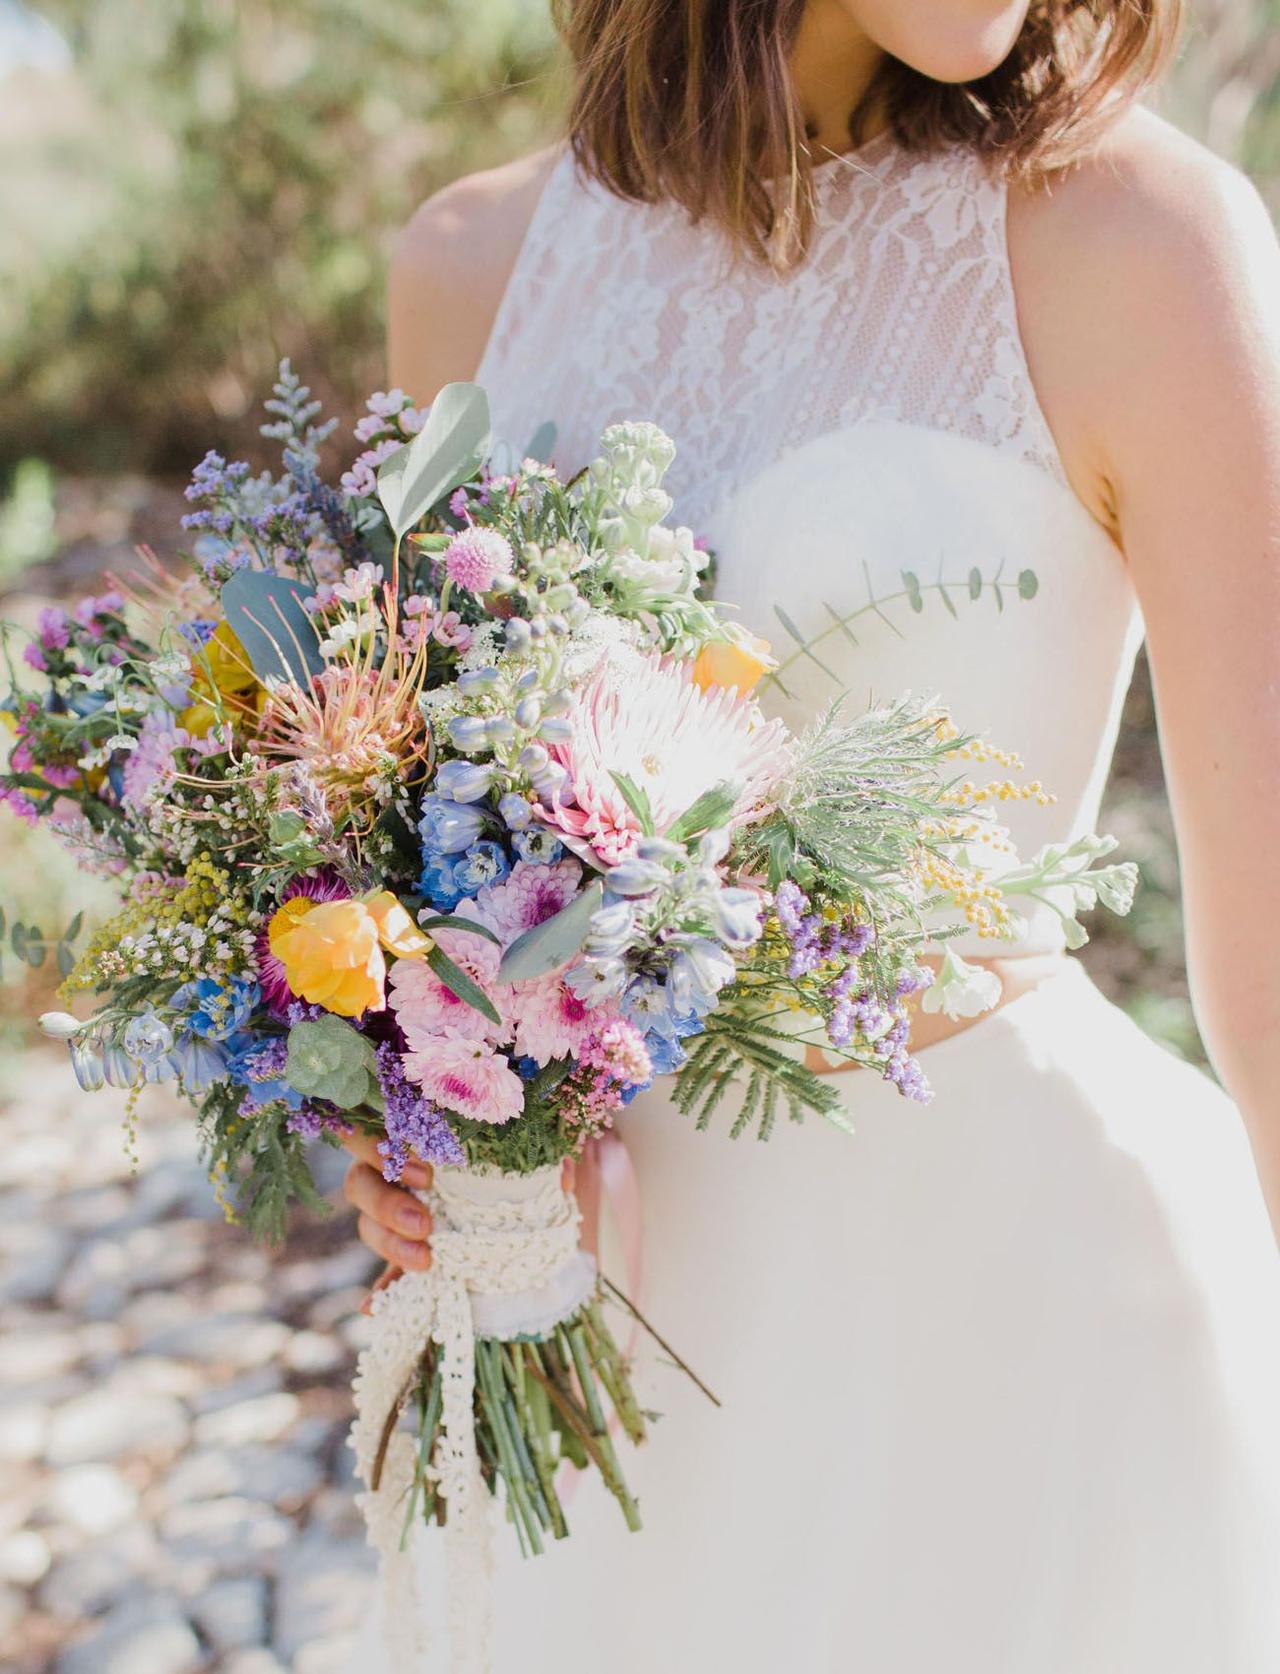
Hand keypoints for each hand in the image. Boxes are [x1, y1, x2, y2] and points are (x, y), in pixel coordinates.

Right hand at [341, 1136, 596, 1310]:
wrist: (535, 1224)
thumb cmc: (524, 1177)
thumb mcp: (534, 1166)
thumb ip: (543, 1163)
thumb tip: (560, 1174)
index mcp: (419, 1139)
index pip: (375, 1133)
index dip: (380, 1148)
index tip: (425, 1172)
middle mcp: (396, 1176)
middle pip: (360, 1181)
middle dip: (385, 1203)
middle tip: (425, 1223)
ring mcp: (395, 1219)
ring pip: (367, 1225)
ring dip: (388, 1243)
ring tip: (426, 1260)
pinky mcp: (404, 1259)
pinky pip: (380, 1277)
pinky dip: (378, 1292)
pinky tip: (373, 1306)